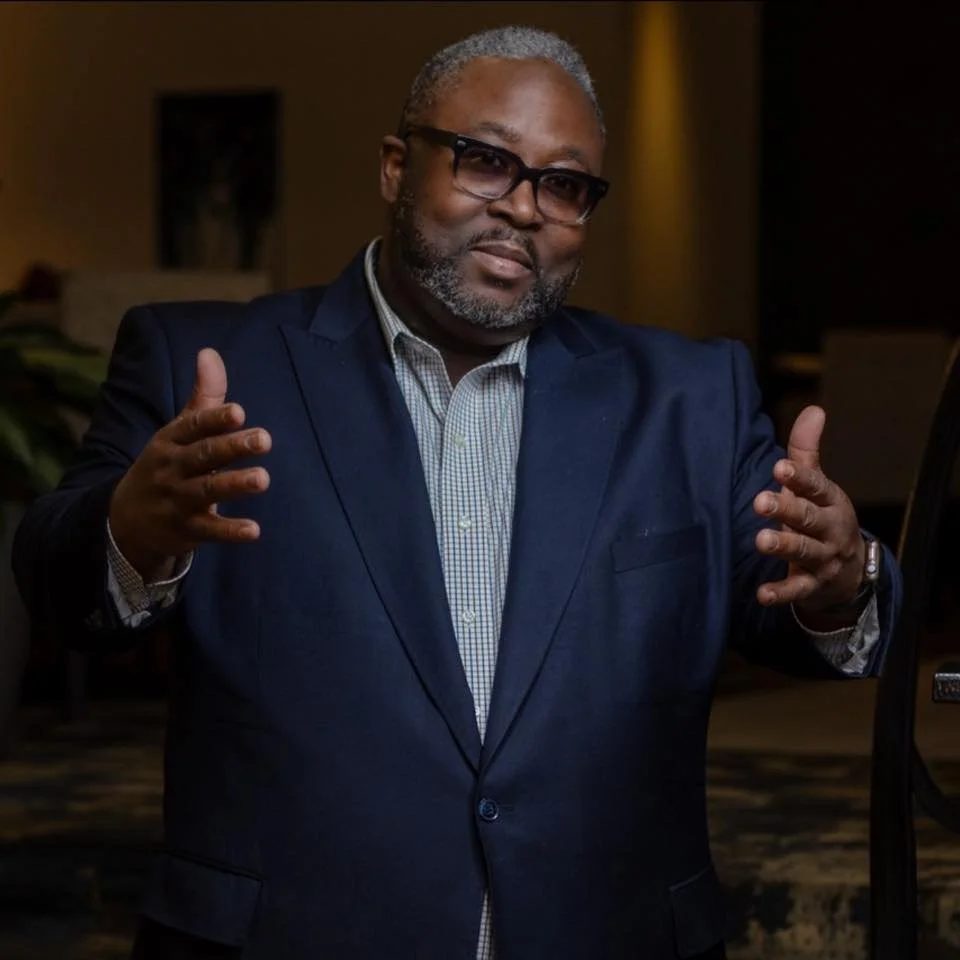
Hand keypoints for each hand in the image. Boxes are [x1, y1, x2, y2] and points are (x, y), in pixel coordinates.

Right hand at [109, 348, 271, 580]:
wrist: (126, 520)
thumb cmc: (167, 465)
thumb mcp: (178, 431)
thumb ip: (203, 398)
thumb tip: (210, 352)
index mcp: (171, 440)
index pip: (193, 426)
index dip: (215, 418)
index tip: (240, 412)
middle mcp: (172, 468)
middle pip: (203, 455)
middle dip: (232, 447)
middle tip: (264, 439)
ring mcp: (177, 500)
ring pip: (207, 491)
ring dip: (235, 485)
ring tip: (263, 479)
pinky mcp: (186, 529)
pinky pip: (209, 529)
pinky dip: (230, 530)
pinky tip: (254, 530)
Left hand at [752, 405, 864, 618]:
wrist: (849, 573)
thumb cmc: (821, 517)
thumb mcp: (817, 486)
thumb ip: (807, 451)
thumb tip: (813, 409)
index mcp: (830, 501)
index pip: (817, 487)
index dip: (800, 478)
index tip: (780, 467)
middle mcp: (830, 529)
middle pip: (809, 518)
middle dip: (786, 509)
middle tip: (760, 501)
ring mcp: (824, 559)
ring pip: (805, 551)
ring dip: (783, 546)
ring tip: (761, 541)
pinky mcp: (814, 585)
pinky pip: (798, 589)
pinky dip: (781, 592)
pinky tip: (762, 594)